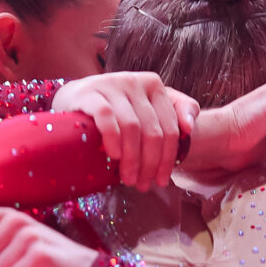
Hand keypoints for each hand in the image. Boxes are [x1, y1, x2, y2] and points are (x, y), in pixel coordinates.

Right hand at [51, 73, 199, 190]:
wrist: (75, 97)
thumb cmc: (117, 108)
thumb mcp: (148, 106)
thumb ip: (178, 110)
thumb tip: (190, 127)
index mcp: (154, 85)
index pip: (170, 128)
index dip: (168, 159)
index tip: (161, 181)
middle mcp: (135, 81)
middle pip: (152, 131)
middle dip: (150, 163)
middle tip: (142, 185)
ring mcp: (112, 84)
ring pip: (132, 127)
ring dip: (132, 158)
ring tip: (128, 179)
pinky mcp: (90, 93)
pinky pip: (106, 117)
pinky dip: (113, 139)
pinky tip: (114, 156)